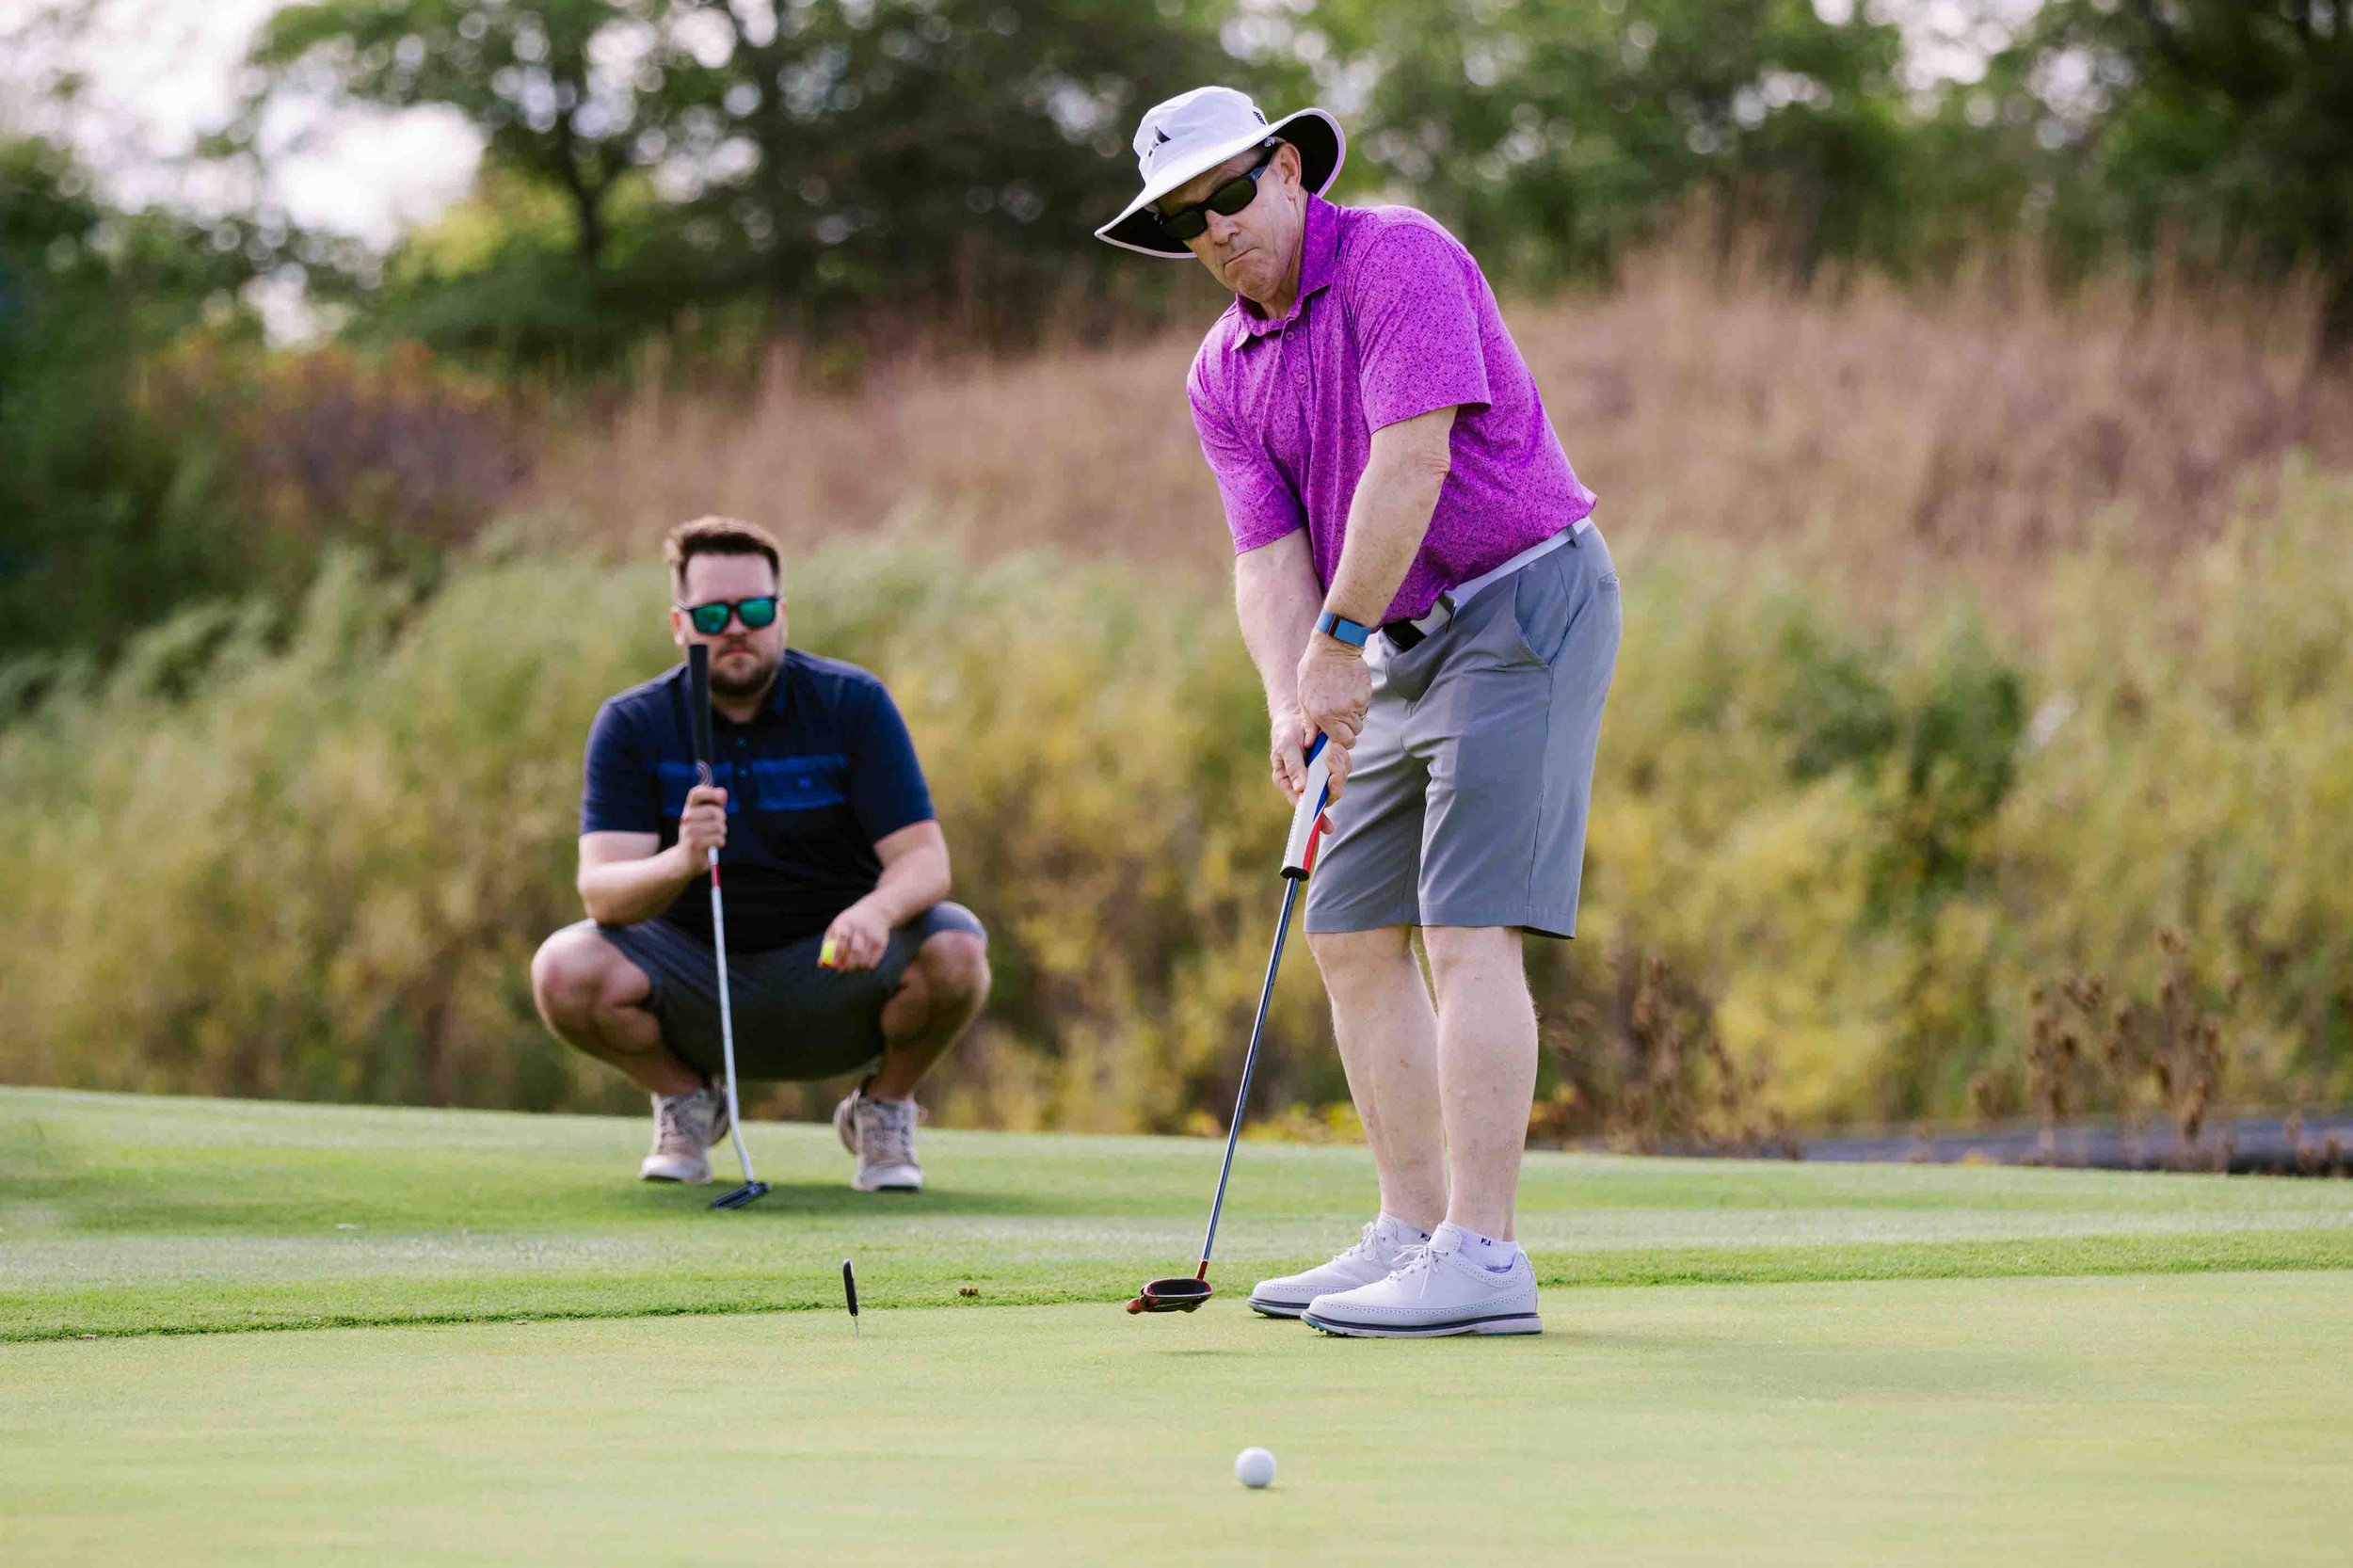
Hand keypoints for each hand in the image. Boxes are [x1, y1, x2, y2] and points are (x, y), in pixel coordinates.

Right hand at [677, 783, 727, 865]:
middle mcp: (686, 818)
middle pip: (714, 811)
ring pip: (718, 826)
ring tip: (714, 837)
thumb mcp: (706, 818)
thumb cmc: (699, 836)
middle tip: (718, 827)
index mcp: (688, 809)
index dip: (711, 793)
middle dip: (722, 820)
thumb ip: (715, 804)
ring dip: (721, 833)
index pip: (696, 793)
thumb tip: (723, 793)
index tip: (721, 800)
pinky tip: (712, 846)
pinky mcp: (694, 844)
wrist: (685, 859)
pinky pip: (718, 839)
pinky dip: (720, 843)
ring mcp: (689, 831)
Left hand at [820, 900, 891, 972]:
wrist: (876, 911)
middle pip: (856, 950)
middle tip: (842, 969)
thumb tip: (821, 964)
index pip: (842, 939)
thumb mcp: (837, 928)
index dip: (837, 954)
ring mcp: (873, 936)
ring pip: (865, 958)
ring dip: (857, 967)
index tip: (833, 965)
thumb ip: (828, 945)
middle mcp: (862, 928)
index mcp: (847, 923)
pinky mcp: (882, 943)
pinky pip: (873, 962)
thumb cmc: (850, 923)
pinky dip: (865, 966)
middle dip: (848, 963)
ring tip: (853, 965)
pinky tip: (863, 961)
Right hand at [1270, 705, 1352, 804]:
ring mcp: (1320, 775)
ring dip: (1339, 767)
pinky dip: (1342, 758)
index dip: (1314, 808)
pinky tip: (1336, 746)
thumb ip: (1293, 767)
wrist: (1297, 714)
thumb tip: (1300, 788)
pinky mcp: (1331, 765)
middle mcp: (1306, 783)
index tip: (1325, 796)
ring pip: (1337, 782)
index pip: (1302, 804)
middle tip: (1334, 768)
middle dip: (1334, 783)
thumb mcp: (1286, 746)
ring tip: (1333, 748)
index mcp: (1289, 783)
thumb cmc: (1285, 731)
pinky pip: (1343, 768)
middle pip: (1325, 797)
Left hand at [1296, 640, 1369, 800]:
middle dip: (1347, 730)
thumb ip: (1309, 723)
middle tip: (1338, 718)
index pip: (1342, 743)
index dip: (1340, 743)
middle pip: (1354, 735)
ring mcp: (1356, 702)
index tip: (1336, 738)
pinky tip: (1347, 691)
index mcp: (1324, 715)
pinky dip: (1358, 703)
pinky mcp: (1366, 693)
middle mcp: (1342, 711)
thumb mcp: (1303, 698)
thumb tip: (1310, 743)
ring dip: (1352, 717)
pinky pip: (1364, 707)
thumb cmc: (1313, 671)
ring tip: (1341, 701)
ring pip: (1360, 721)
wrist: (1334, 645)